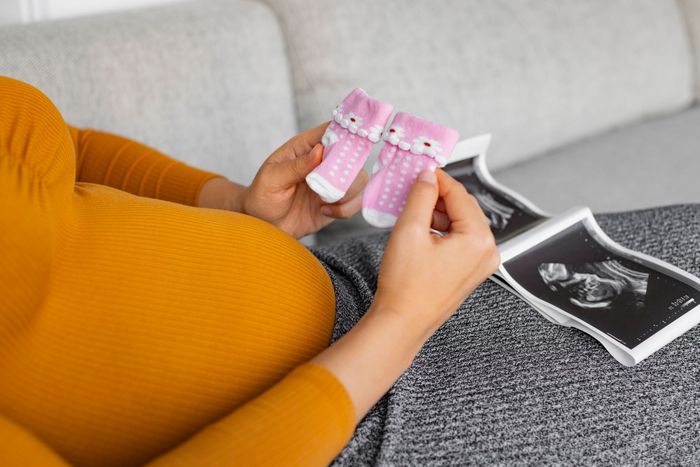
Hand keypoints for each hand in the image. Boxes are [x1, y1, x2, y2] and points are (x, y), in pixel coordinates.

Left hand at [198, 123, 366, 237]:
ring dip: (347, 192)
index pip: (332, 130)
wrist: (264, 227)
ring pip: (359, 179)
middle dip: (348, 169)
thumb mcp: (272, 179)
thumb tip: (319, 150)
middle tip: (331, 183)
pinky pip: (356, 202)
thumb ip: (296, 165)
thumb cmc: (262, 196)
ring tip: (324, 201)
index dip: (346, 131)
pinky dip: (346, 209)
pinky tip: (325, 211)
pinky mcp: (338, 202)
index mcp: (305, 147)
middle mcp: (324, 162)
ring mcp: (332, 182)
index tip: (351, 143)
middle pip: (353, 154)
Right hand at [374, 168, 499, 341]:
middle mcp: (487, 252)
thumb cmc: (406, 287)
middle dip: (438, 197)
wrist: (401, 323)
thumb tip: (428, 177)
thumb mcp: (409, 231)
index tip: (422, 170)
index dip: (438, 179)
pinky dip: (442, 231)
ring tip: (412, 213)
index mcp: (479, 240)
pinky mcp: (469, 273)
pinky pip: (460, 241)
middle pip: (464, 208)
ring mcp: (480, 265)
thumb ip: (421, 196)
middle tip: (413, 189)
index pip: (460, 195)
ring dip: (438, 214)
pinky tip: (420, 231)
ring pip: (461, 224)